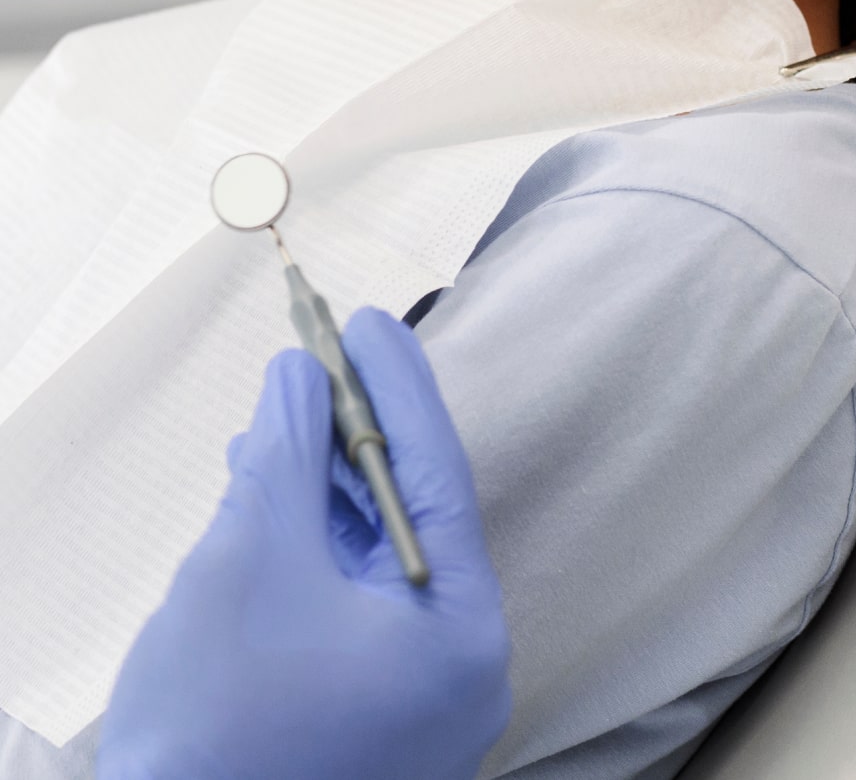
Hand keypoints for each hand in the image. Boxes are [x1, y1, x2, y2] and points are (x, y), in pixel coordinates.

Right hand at [98, 308, 510, 779]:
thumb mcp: (253, 553)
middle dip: (351, 433)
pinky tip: (266, 493)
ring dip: (320, 484)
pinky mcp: (359, 709)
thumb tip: (299, 372)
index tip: (368, 319)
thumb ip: (288, 450)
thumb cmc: (216, 715)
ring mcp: (410, 696)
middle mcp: (455, 664)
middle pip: (406, 513)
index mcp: (460, 629)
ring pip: (369, 556)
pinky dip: (308, 544)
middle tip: (317, 354)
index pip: (435, 474)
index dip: (397, 386)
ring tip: (275, 420)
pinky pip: (345, 601)